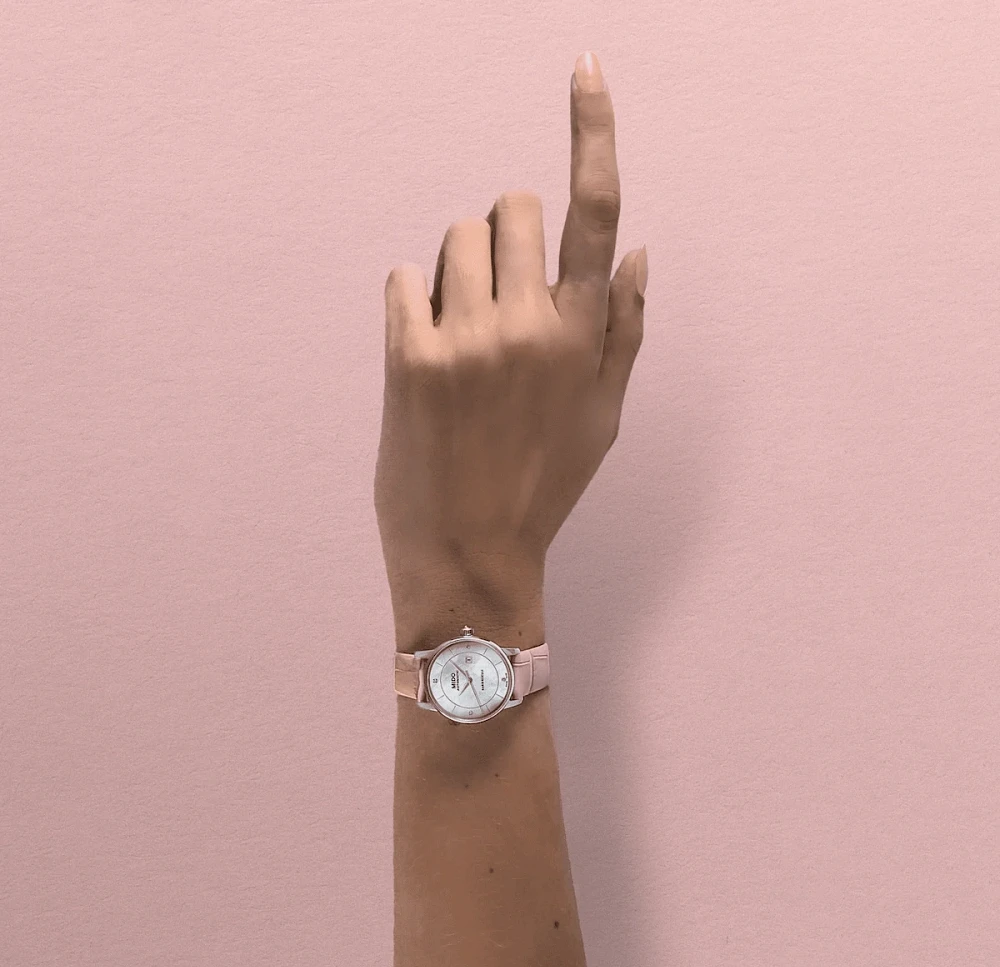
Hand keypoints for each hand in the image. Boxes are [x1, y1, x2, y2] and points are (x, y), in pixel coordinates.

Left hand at [375, 52, 647, 649]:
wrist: (469, 554)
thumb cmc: (542, 486)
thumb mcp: (603, 417)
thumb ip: (625, 328)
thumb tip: (638, 249)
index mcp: (584, 336)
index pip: (596, 209)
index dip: (593, 129)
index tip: (585, 68)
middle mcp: (529, 325)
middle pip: (511, 206)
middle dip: (507, 233)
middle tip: (499, 291)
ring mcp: (465, 339)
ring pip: (455, 236)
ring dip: (459, 268)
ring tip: (462, 334)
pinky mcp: (408, 357)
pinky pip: (404, 277)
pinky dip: (413, 299)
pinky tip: (425, 352)